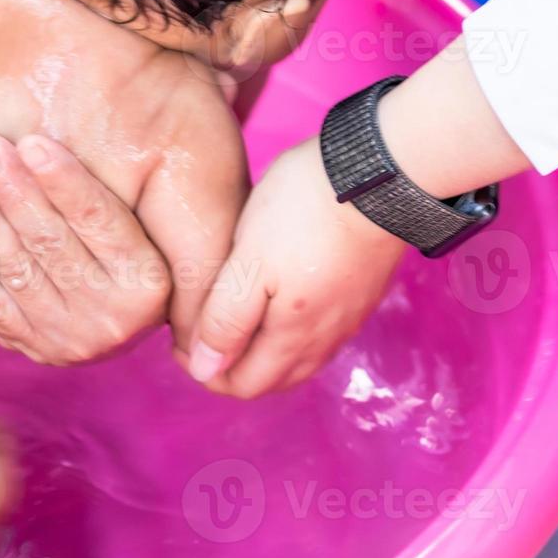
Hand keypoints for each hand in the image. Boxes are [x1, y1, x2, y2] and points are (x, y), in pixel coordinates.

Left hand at [0, 133, 171, 364]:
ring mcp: (73, 339)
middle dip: (13, 190)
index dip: (64, 180)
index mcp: (150, 279)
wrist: (118, 309)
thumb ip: (124, 183)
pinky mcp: (37, 349)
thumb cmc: (129, 233)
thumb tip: (94, 109)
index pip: (101, 219)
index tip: (31, 141)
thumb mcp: (146, 211)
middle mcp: (116, 317)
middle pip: (53, 242)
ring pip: (18, 273)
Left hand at [183, 138, 407, 395]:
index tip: (177, 339)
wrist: (379, 171)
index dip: (204, 370)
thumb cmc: (303, 211)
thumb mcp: (249, 263)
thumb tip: (202, 370)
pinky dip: (288, 331)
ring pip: (297, 357)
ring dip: (260, 350)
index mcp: (293, 337)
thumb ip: (226, 319)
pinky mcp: (359, 292)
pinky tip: (274, 299)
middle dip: (230, 364)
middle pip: (271, 378)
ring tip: (230, 313)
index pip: (244, 385)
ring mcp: (347, 316)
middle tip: (198, 326)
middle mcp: (325, 338)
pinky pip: (319, 332)